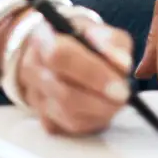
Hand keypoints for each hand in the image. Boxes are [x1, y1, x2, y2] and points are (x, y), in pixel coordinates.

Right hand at [0, 11, 134, 135]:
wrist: (55, 52)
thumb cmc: (80, 39)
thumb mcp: (99, 29)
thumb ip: (112, 41)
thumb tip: (122, 64)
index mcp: (43, 38)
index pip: (61, 56)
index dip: (92, 73)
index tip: (120, 84)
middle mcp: (33, 70)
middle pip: (65, 94)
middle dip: (101, 99)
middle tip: (124, 95)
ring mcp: (36, 97)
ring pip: (69, 116)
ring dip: (100, 110)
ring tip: (116, 97)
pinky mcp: (44, 119)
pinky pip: (72, 128)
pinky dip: (93, 120)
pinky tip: (102, 105)